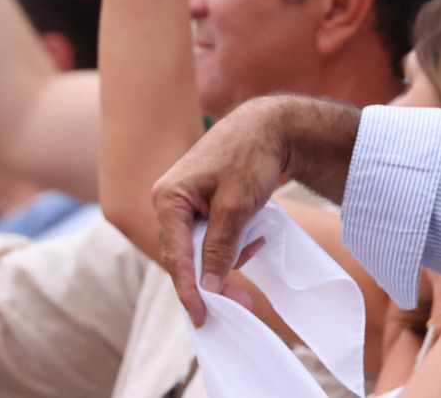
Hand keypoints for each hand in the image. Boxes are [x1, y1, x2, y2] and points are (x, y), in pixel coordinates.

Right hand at [152, 95, 358, 326]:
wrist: (271, 124)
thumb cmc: (251, 156)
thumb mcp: (237, 206)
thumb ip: (220, 247)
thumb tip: (208, 287)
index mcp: (169, 199)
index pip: (174, 255)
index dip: (189, 289)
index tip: (201, 316)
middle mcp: (170, 201)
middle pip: (185, 255)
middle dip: (213, 277)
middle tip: (242, 302)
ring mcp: (186, 202)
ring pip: (200, 247)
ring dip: (228, 256)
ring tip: (257, 243)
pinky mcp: (202, 203)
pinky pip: (211, 234)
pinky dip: (233, 241)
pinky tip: (255, 234)